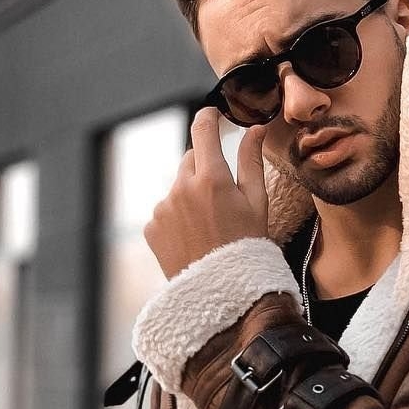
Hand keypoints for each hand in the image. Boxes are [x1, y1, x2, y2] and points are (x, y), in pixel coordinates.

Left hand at [143, 106, 270, 279]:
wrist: (222, 293)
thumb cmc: (247, 247)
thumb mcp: (257, 203)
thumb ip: (252, 161)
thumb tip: (256, 128)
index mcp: (211, 178)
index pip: (203, 128)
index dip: (208, 116)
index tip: (213, 114)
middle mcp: (181, 188)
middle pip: (190, 158)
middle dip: (205, 166)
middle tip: (223, 194)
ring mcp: (163, 208)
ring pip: (178, 186)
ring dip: (191, 195)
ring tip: (210, 225)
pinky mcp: (151, 227)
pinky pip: (165, 210)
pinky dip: (178, 217)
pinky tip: (194, 237)